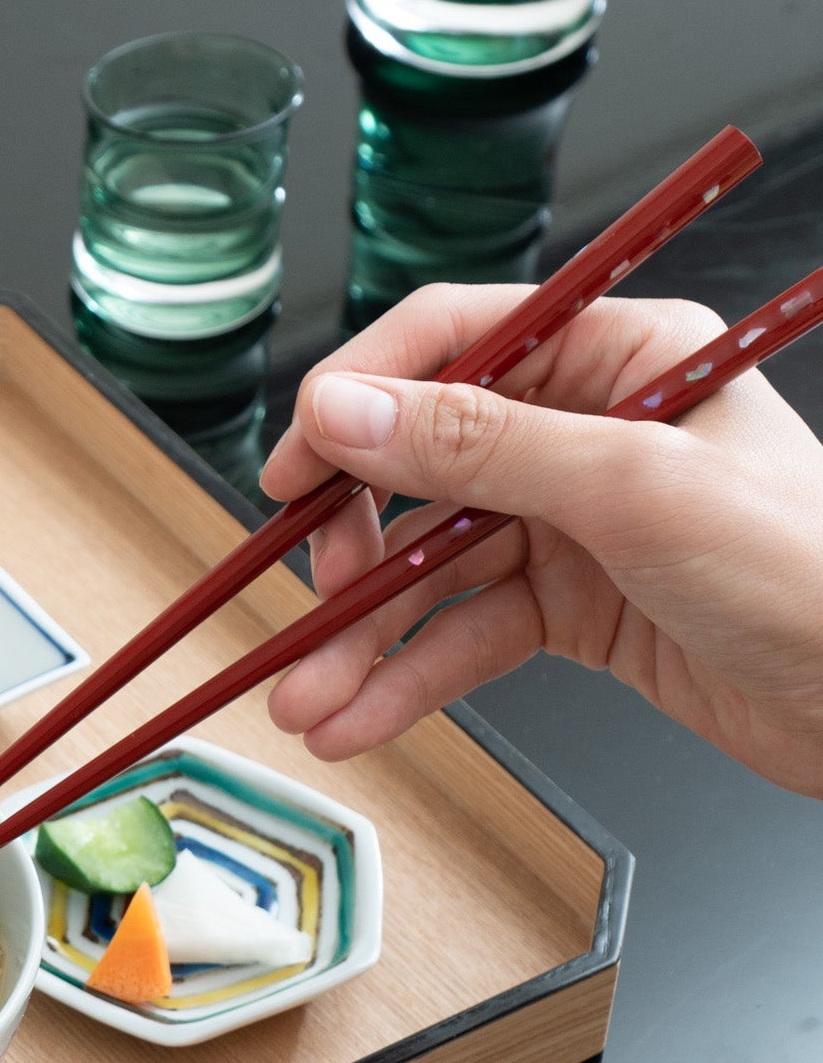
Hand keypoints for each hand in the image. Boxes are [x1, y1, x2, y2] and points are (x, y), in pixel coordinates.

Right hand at [258, 283, 822, 797]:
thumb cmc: (808, 568)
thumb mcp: (632, 489)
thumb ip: (480, 445)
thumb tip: (348, 411)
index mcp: (612, 358)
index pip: (450, 343)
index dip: (356, 400)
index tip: (292, 470)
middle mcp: (584, 432)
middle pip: (420, 470)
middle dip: (351, 547)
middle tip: (310, 598)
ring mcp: (574, 525)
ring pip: (431, 571)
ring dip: (360, 639)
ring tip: (306, 698)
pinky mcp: (573, 610)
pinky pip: (465, 636)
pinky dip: (407, 681)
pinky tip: (361, 719)